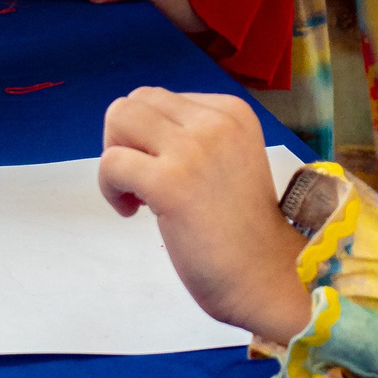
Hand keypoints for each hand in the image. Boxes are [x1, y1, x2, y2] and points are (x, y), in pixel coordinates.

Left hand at [97, 87, 312, 342]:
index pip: (160, 99)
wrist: (267, 278)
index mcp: (231, 111)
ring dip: (116, 157)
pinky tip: (133, 212)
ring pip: (119, 118)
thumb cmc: (243, 228)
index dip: (150, 137)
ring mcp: (193, 150)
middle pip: (135, 103)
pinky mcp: (171, 183)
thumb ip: (191, 136)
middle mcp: (215, 121)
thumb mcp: (226, 158)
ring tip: (137, 194)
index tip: (166, 172)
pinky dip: (110, 187)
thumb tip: (132, 129)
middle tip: (142, 181)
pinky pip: (111, 163)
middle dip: (125, 140)